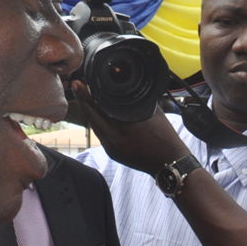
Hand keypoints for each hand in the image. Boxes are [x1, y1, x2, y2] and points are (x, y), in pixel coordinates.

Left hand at [71, 81, 191, 173]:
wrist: (170, 163)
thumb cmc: (165, 137)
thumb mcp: (152, 112)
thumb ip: (136, 100)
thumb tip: (125, 88)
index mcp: (122, 126)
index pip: (98, 106)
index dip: (87, 93)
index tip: (79, 82)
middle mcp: (113, 138)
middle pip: (90, 116)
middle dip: (83, 100)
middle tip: (76, 85)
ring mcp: (111, 148)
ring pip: (94, 126)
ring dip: (89, 112)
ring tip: (85, 97)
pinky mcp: (113, 154)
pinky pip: (101, 135)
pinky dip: (98, 123)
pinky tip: (97, 115)